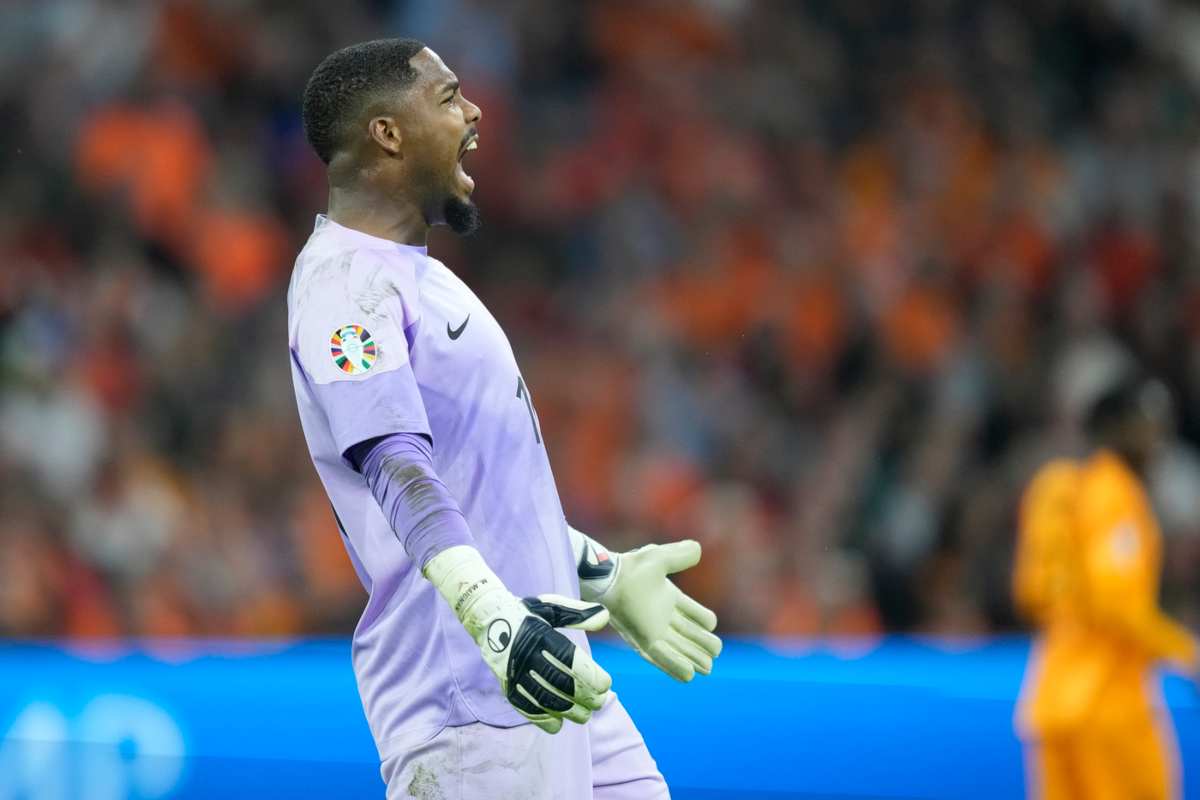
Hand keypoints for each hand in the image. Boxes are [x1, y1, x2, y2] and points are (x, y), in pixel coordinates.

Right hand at [424, 546, 612, 733]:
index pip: (570, 661)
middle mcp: (526, 655)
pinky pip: (524, 706)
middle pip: (560, 683)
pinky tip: (558, 724)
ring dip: (568, 711)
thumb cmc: (526, 613)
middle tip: (600, 702)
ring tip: (584, 715)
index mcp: (540, 635)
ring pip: (544, 698)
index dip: (591, 676)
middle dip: (584, 696)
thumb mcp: (552, 607)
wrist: (488, 618)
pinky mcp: (506, 685)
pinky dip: (541, 718)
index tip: (606, 684)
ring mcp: (515, 672)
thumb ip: (578, 615)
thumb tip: (606, 616)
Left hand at [587, 540, 721, 681]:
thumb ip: (680, 555)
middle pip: (688, 634)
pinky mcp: (645, 641)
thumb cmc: (630, 569)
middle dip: (702, 644)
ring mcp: (654, 631)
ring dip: (693, 658)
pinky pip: (663, 657)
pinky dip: (676, 666)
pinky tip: (689, 675)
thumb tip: (698, 549)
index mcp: (667, 598)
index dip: (703, 619)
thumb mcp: (660, 558)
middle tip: (716, 651)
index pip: (691, 612)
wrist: (610, 580)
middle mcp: (661, 617)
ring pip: (679, 649)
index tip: (711, 624)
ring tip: (707, 668)